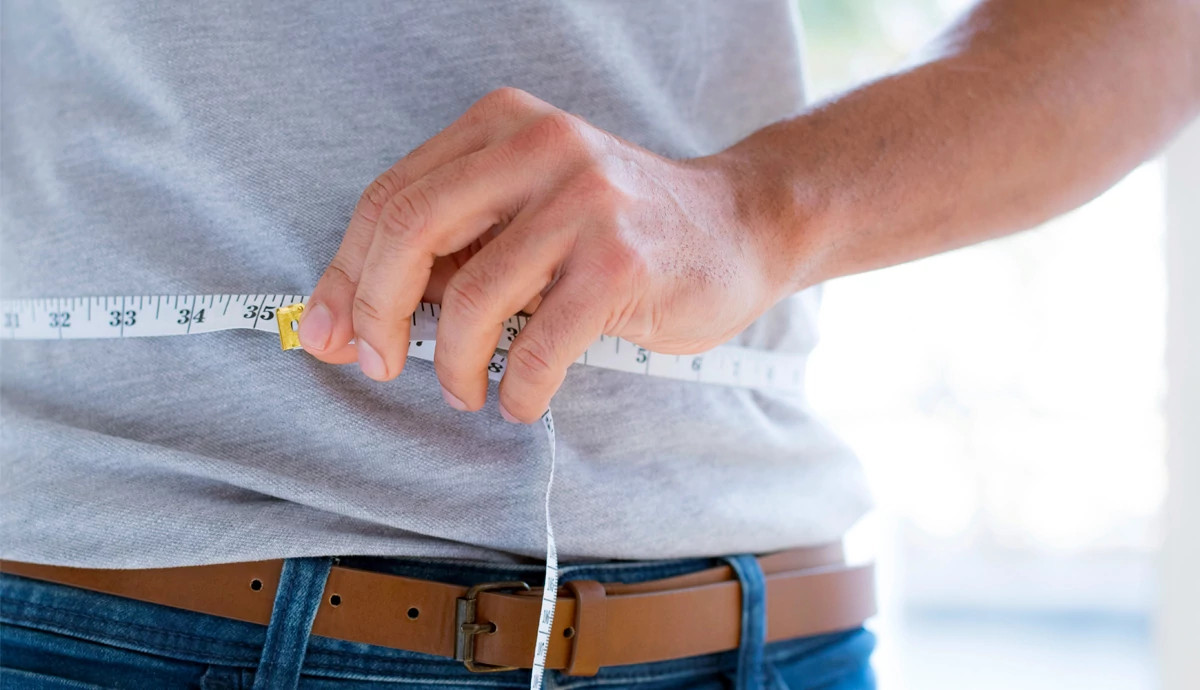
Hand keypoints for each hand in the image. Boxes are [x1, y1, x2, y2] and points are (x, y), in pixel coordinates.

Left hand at [299, 87, 791, 422]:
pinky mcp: (622, 260)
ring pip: (473, 295)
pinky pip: (537, 342)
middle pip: (411, 229)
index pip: (390, 197)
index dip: (345, 275)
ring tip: (467, 389)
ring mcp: (586, 199)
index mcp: (501, 126)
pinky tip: (518, 398)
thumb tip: (347, 322)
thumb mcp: (525, 215)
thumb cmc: (618, 233)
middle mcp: (540, 146)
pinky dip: (514, 387)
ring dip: (454, 364)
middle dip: (376, 311)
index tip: (331, 334)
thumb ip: (449, 251)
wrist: (738, 228)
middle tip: (379, 363)